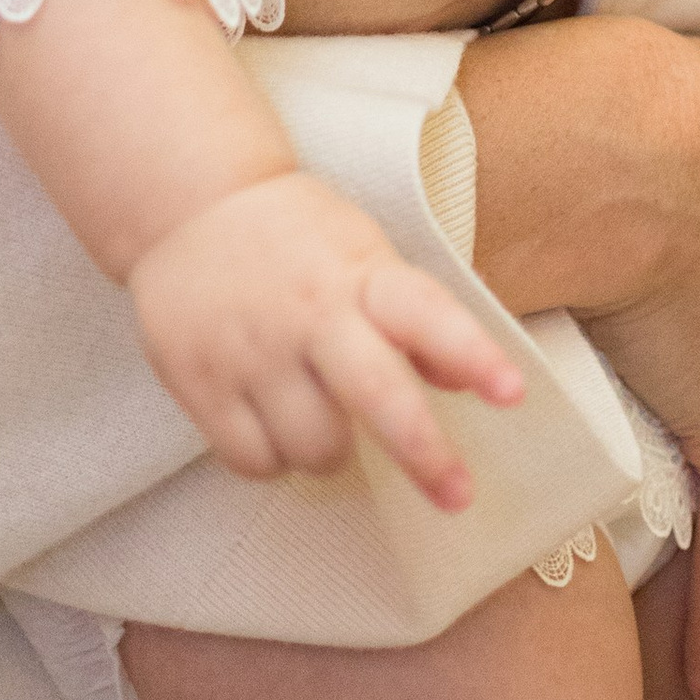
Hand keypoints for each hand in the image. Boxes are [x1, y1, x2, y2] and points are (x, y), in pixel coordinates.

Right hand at [129, 168, 523, 507]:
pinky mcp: (199, 381)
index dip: (472, 355)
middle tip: (456, 496)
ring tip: (319, 411)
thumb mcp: (362, 252)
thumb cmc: (294, 237)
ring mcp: (251, 350)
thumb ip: (412, 317)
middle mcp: (309, 312)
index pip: (426, 313)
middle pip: (376, 395)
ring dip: (331, 450)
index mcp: (358, 273)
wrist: (187, 203)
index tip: (512, 394)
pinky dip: (273, 458)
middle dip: (423, 453)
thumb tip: (468, 381)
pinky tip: (271, 419)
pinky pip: (255, 462)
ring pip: (316, 448)